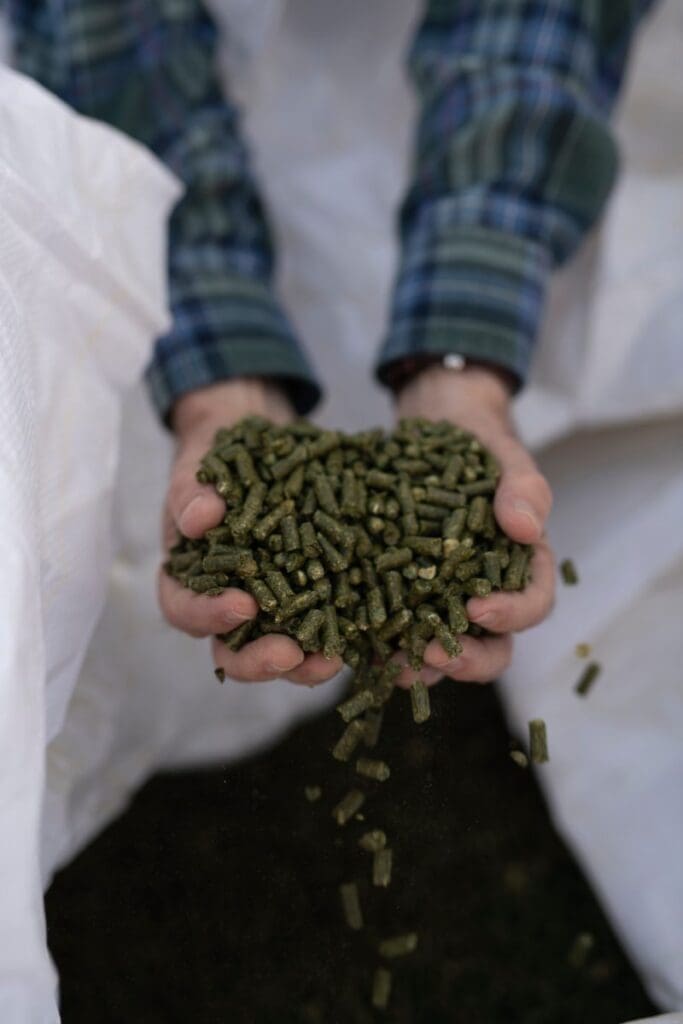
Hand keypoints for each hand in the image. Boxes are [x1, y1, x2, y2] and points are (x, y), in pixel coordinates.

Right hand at [158, 379, 343, 685]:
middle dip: (259, 660)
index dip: (208, 615)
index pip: (185, 609)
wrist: (254, 443)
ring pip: (280, 652)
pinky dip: (339, 634)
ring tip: (332, 660)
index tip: (242, 605)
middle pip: (232, 651)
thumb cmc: (216, 460)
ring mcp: (270, 607)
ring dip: (304, 665)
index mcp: (188, 579)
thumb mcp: (199, 468)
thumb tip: (199, 519)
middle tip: (288, 654)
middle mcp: (226, 603)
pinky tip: (364, 633)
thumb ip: (192, 493)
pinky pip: (321, 626)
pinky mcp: (309, 599)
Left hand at [393, 363, 554, 686]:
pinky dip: (382, 649)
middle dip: (467, 659)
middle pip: (492, 646)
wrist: (435, 428)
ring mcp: (443, 600)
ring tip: (394, 666)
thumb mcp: (504, 454)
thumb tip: (526, 528)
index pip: (532, 604)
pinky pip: (397, 633)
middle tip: (432, 654)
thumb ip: (523, 487)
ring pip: (444, 650)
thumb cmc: (478, 443)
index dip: (512, 615)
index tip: (480, 609)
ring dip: (421, 665)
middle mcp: (487, 592)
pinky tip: (358, 653)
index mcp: (522, 565)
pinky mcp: (402, 598)